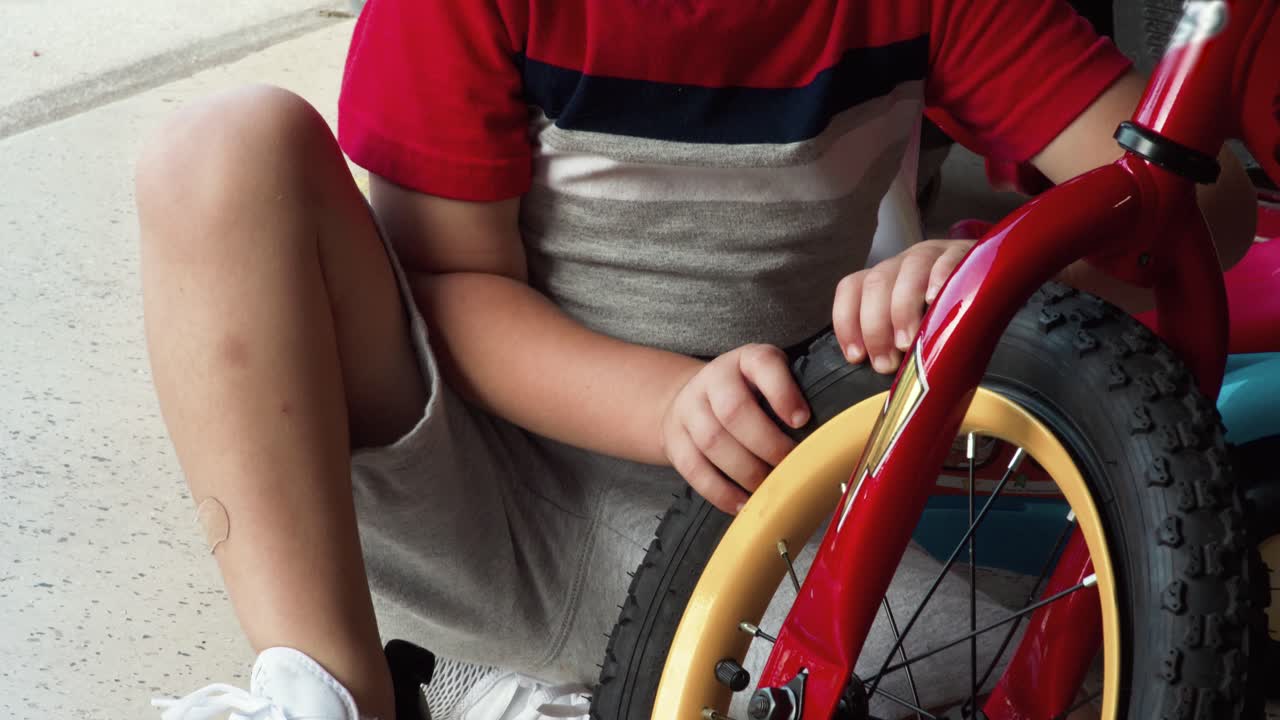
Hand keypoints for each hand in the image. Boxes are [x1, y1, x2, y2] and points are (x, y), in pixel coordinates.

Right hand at [660, 344, 809, 513]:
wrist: (693, 398)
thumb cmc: (747, 396)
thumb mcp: (770, 382)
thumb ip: (795, 398)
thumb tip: (833, 436)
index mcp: (745, 360)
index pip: (762, 364)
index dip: (782, 392)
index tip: (801, 420)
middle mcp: (713, 378)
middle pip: (734, 410)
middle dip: (766, 444)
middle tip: (789, 464)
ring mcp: (688, 408)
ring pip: (712, 441)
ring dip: (745, 471)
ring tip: (769, 486)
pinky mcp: (674, 438)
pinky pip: (693, 468)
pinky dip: (720, 491)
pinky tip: (742, 502)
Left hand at [833, 239, 973, 373]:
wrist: (993, 280)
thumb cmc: (945, 314)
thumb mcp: (913, 327)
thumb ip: (892, 343)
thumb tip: (879, 374)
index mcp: (884, 278)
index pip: (851, 289)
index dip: (847, 322)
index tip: (856, 356)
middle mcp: (903, 264)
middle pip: (876, 283)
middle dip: (875, 326)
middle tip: (886, 362)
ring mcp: (933, 255)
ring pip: (908, 271)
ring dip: (903, 309)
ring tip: (908, 342)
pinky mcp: (964, 254)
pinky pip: (948, 261)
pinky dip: (940, 279)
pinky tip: (937, 300)